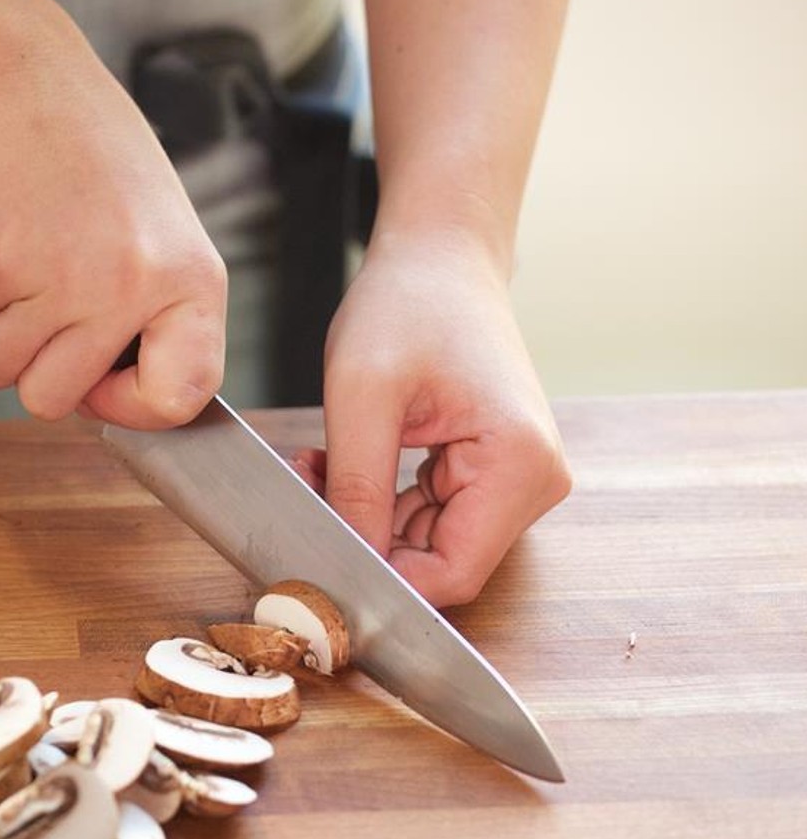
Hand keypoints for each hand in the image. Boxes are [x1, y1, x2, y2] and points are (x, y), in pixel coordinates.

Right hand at [0, 41, 226, 428]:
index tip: (106, 381)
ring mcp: (59, 275)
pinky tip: (4, 234)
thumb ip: (151, 323)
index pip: (177, 397)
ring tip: (27, 266)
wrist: (29, 84)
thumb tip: (118, 403)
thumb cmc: (97, 166)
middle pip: (53, 401)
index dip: (130, 406)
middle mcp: (129, 285)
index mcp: (189, 282)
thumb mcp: (160, 240)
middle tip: (47, 311)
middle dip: (35, 369)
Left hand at [292, 228, 570, 607]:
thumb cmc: (409, 304)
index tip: (317, 557)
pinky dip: (378, 502)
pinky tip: (338, 466)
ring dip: (364, 520)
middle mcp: (534, 481)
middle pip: (440, 563)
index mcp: (520, 463)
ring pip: (426, 544)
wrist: (439, 257)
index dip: (381, 581)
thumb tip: (342, 565)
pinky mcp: (489, 472)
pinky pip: (427, 517)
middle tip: (303, 495)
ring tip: (314, 468)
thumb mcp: (362, 397)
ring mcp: (514, 478)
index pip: (452, 575)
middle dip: (365, 542)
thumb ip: (356, 490)